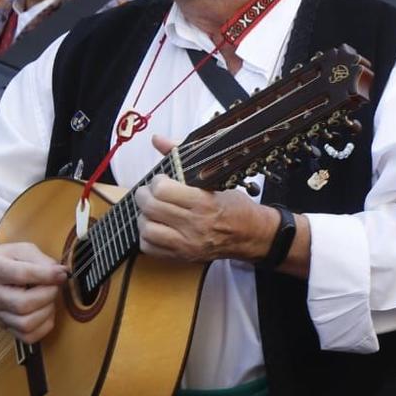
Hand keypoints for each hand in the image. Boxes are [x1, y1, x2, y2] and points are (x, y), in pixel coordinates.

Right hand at [0, 242, 68, 341]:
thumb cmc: (5, 260)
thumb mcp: (21, 250)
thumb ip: (42, 260)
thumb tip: (62, 274)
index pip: (21, 275)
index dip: (47, 275)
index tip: (62, 274)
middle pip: (22, 304)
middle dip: (47, 295)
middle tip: (53, 286)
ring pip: (25, 324)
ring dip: (46, 312)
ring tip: (47, 299)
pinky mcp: (3, 326)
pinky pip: (27, 336)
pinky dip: (43, 326)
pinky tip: (44, 312)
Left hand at [133, 135, 273, 263]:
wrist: (250, 235)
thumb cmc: (234, 206)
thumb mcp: (215, 179)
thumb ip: (183, 158)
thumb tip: (157, 139)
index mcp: (204, 203)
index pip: (162, 190)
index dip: (157, 181)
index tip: (163, 180)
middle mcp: (195, 225)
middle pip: (151, 207)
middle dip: (145, 195)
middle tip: (151, 193)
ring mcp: (188, 244)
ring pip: (147, 229)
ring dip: (144, 217)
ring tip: (152, 211)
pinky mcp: (182, 256)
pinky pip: (150, 248)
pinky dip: (147, 236)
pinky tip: (156, 227)